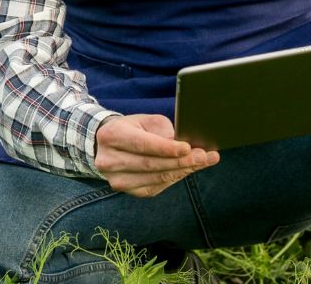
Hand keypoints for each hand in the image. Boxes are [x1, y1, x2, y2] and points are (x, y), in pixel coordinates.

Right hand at [93, 114, 219, 196]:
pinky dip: (173, 178)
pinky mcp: (126, 190)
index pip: (142, 144)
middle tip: (204, 156)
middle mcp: (109, 160)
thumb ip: (162, 131)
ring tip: (202, 162)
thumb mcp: (144, 121)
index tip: (188, 148)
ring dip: (181, 171)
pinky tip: (185, 170)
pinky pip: (155, 187)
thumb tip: (185, 147)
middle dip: (180, 161)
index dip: (166, 148)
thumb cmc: (131, 130)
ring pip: (155, 178)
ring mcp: (116, 179)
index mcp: (112, 136)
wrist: (106, 146)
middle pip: (150, 164)